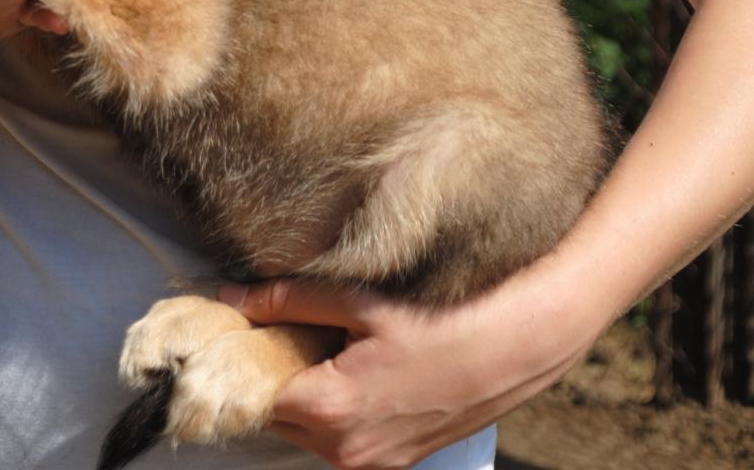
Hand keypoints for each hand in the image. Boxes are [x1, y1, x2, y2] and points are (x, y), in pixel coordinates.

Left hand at [218, 267, 597, 469]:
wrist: (522, 344)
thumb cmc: (446, 317)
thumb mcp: (360, 301)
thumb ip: (286, 301)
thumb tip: (232, 300)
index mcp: (330, 409)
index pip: (253, 393)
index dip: (243, 358)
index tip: (238, 328)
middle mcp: (347, 450)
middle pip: (279, 414)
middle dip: (274, 373)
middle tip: (288, 326)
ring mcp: (375, 463)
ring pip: (309, 429)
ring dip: (307, 392)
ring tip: (331, 344)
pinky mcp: (398, 462)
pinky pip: (344, 439)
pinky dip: (338, 408)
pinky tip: (359, 367)